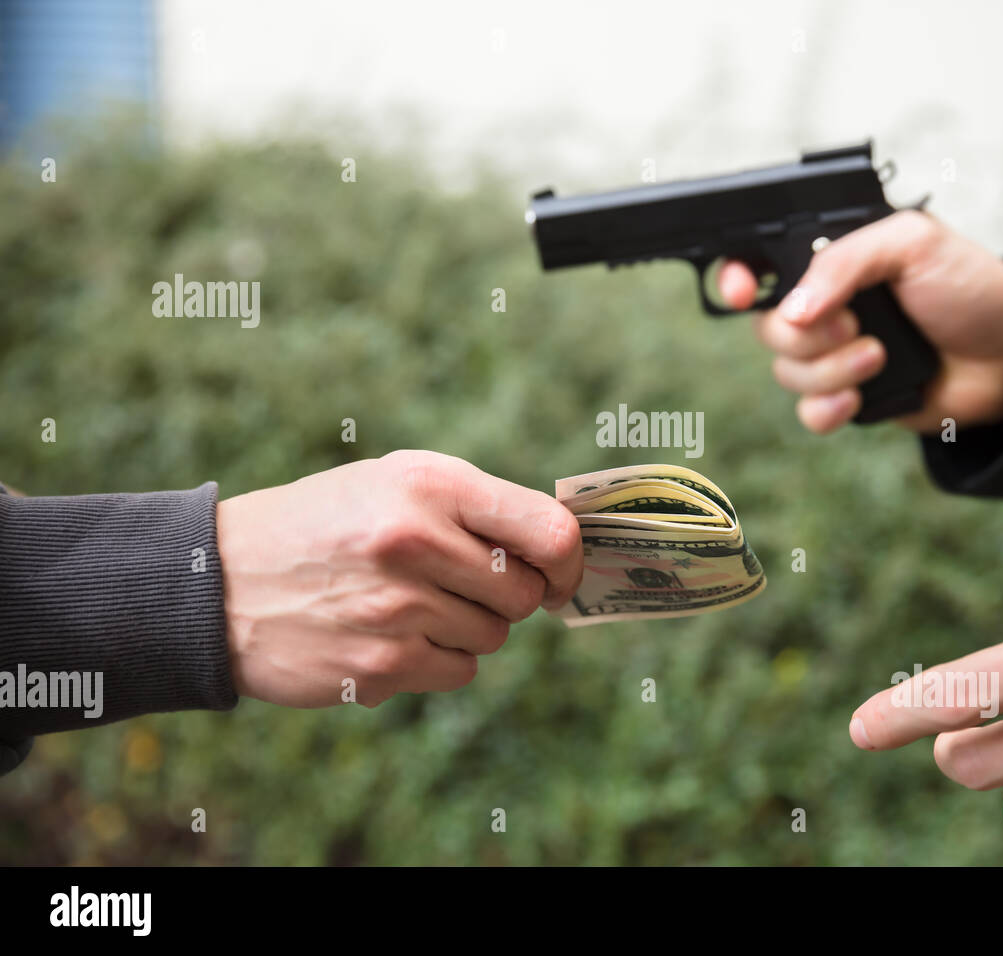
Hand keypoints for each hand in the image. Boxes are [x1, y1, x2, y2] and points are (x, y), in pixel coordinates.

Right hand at [216, 450, 582, 707]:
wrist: (217, 581)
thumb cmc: (326, 525)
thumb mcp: (392, 483)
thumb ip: (474, 507)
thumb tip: (562, 551)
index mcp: (428, 484)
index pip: (548, 530)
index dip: (569, 560)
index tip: (560, 574)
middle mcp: (414, 540)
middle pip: (524, 593)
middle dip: (508, 595)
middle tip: (463, 584)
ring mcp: (396, 607)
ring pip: (493, 636)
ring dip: (468, 627)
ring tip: (412, 603)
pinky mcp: (379, 664)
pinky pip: (459, 672)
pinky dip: (439, 661)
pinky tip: (393, 635)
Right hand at [718, 211, 1002, 433]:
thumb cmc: (969, 285)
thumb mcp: (911, 243)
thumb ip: (844, 262)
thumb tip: (791, 308)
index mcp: (830, 261)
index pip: (758, 264)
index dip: (735, 278)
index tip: (743, 292)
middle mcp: (824, 307)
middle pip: (766, 328)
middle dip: (809, 333)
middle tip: (858, 322)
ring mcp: (834, 355)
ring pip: (787, 373)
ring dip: (832, 369)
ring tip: (881, 355)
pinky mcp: (849, 397)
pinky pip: (808, 412)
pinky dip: (829, 407)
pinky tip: (860, 397)